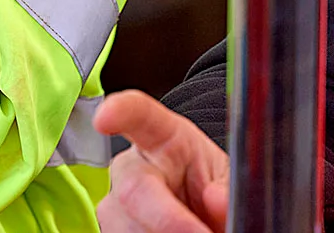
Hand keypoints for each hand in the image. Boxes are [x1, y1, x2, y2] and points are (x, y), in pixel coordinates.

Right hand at [94, 90, 229, 232]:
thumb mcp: (229, 182)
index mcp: (163, 138)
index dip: (118, 112)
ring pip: (124, 225)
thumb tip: (217, 200)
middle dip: (166, 220)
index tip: (105, 120)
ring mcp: (117, 201)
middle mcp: (133, 167)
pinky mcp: (112, 228)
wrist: (205, 216)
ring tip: (194, 231)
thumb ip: (227, 189)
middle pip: (132, 188)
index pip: (137, 114)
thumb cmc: (214, 192)